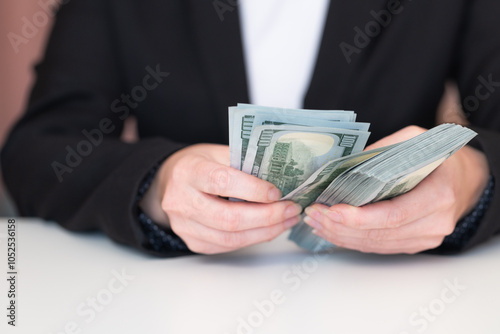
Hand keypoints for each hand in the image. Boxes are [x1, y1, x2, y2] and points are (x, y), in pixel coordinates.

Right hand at [139, 144, 301, 253]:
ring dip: (265, 232)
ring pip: (230, 238)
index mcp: (188, 172)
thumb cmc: (198, 165)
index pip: (223, 183)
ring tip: (286, 221)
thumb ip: (244, 165)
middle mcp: (181, 201)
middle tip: (291, 210)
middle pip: (229, 218)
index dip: (253, 190)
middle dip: (267, 217)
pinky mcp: (192, 242)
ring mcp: (185, 226)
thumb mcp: (217, 153)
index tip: (278, 193)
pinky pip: (227, 246)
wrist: (168, 182)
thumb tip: (280, 180)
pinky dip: (252, 239)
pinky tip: (269, 229)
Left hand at [303, 126, 489, 253]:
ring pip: (375, 244)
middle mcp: (434, 222)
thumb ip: (381, 151)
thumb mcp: (414, 140)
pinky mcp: (415, 244)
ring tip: (315, 221)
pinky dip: (352, 240)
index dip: (359, 217)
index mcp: (438, 195)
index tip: (331, 210)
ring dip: (341, 235)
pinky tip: (332, 230)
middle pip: (379, 233)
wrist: (464, 180)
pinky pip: (379, 247)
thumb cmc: (438, 158)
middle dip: (340, 226)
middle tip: (313, 214)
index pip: (394, 215)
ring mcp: (426, 237)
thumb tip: (341, 166)